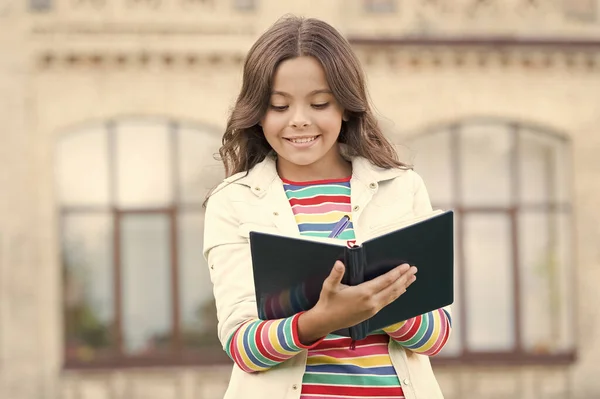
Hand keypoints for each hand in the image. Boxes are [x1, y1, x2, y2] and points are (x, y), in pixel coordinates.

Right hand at [298, 261, 416, 343]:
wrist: (326, 321)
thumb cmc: (328, 302)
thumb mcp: (329, 286)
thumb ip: (336, 274)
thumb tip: (339, 263)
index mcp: (364, 293)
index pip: (386, 281)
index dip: (397, 273)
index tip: (406, 266)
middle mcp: (372, 301)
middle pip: (393, 288)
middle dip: (405, 278)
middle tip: (414, 269)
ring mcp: (373, 309)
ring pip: (393, 296)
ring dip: (404, 286)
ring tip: (412, 278)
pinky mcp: (372, 313)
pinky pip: (388, 302)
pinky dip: (396, 295)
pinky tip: (401, 291)